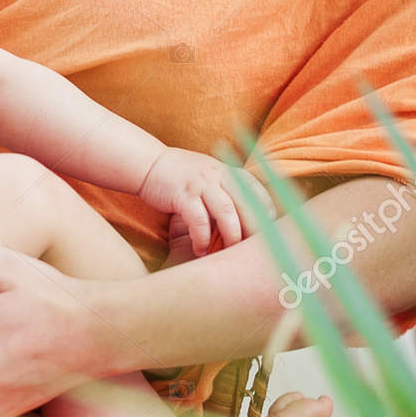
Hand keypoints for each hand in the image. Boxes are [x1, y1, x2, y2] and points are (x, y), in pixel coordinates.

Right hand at [139, 150, 275, 256]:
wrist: (146, 163)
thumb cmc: (179, 176)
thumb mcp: (208, 176)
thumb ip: (226, 192)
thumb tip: (245, 221)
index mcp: (228, 172)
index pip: (258, 192)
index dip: (267, 213)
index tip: (269, 233)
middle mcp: (218, 174)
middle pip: (247, 204)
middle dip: (253, 229)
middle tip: (252, 251)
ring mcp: (201, 183)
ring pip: (227, 212)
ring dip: (230, 236)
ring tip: (228, 254)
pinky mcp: (183, 194)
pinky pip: (199, 220)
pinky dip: (202, 238)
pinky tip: (200, 249)